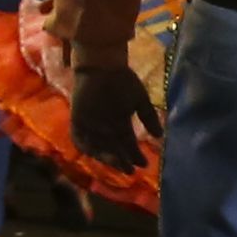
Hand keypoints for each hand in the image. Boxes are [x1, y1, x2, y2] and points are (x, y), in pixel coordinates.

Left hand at [70, 53, 157, 176]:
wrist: (102, 66)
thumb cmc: (123, 81)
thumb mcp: (140, 99)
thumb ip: (148, 117)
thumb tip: (159, 136)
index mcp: (120, 123)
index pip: (128, 143)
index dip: (136, 155)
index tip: (145, 163)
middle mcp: (105, 128)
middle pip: (113, 149)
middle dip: (122, 160)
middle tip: (130, 170)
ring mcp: (91, 125)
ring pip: (98, 148)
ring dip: (107, 157)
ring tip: (117, 162)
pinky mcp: (78, 121)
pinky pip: (79, 139)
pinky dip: (87, 147)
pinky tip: (96, 153)